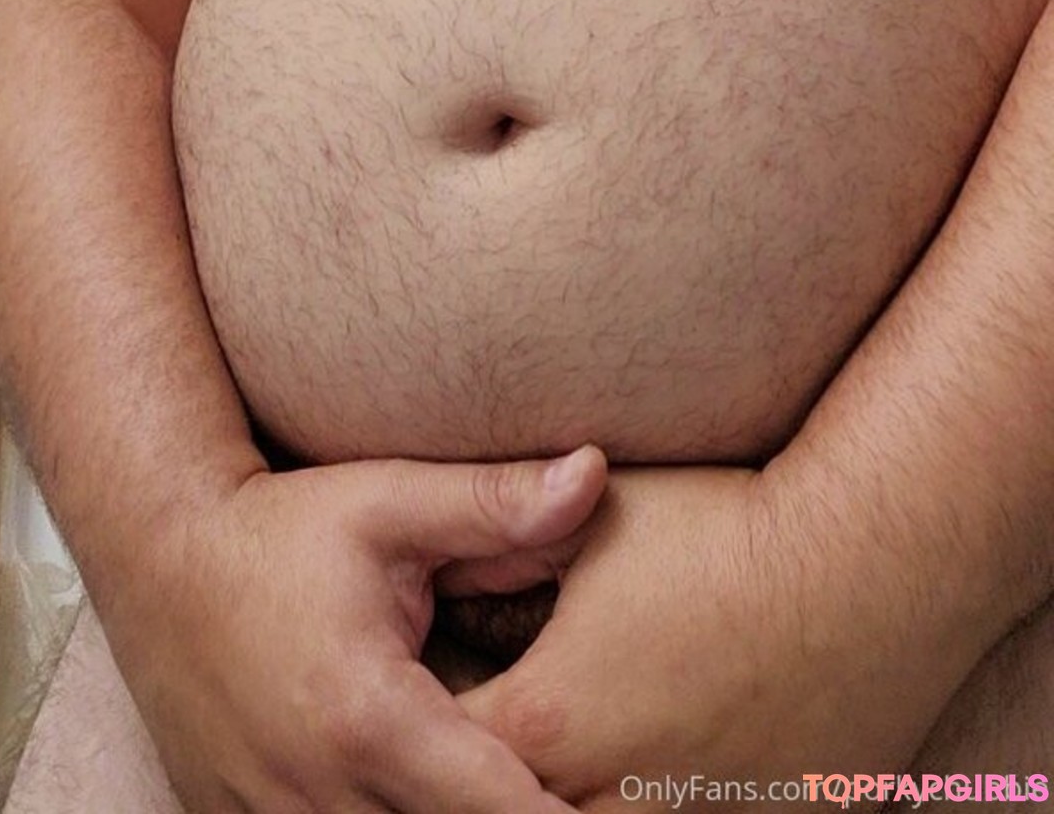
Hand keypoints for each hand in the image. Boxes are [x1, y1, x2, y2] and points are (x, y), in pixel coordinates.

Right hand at [102, 448, 606, 812]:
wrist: (158, 555)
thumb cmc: (282, 528)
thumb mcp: (389, 503)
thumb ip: (495, 503)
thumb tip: (594, 476)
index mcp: (370, 715)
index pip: (494, 805)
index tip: (613, 809)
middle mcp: (318, 789)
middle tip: (572, 799)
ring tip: (491, 788)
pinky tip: (410, 794)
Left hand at [456, 465, 938, 807]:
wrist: (869, 565)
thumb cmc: (727, 528)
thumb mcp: (596, 521)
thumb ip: (511, 546)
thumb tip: (452, 551)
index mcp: (553, 716)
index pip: (450, 749)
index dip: (437, 721)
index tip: (437, 690)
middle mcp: (609, 792)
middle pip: (512, 806)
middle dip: (497, 772)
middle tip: (509, 724)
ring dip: (571, 793)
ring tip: (587, 737)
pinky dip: (648, 802)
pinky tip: (658, 751)